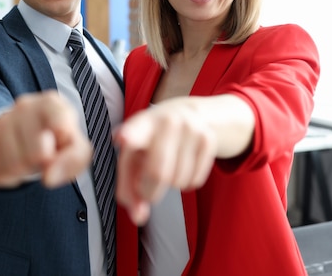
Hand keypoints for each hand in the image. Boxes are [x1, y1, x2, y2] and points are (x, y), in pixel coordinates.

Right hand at [0, 90, 92, 188]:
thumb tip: (48, 177)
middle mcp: (24, 106)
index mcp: (50, 102)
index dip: (62, 143)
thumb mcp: (76, 145)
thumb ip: (75, 157)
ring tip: (30, 159)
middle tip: (45, 155)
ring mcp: (2, 122)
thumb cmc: (57, 140)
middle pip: (37, 152)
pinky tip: (16, 163)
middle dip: (44, 162)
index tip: (62, 139)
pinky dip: (10, 175)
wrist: (27, 136)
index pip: (61, 125)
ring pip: (15, 164)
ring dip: (26, 170)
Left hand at [113, 100, 216, 224]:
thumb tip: (138, 218)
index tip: (123, 139)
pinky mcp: (208, 140)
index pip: (135, 131)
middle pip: (158, 173)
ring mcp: (190, 129)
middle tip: (146, 189)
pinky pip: (194, 181)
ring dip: (169, 185)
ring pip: (178, 182)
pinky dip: (186, 183)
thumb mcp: (134, 156)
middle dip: (149, 192)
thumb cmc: (151, 141)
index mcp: (141, 124)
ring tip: (167, 165)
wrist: (187, 113)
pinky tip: (182, 164)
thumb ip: (128, 188)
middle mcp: (166, 122)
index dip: (130, 136)